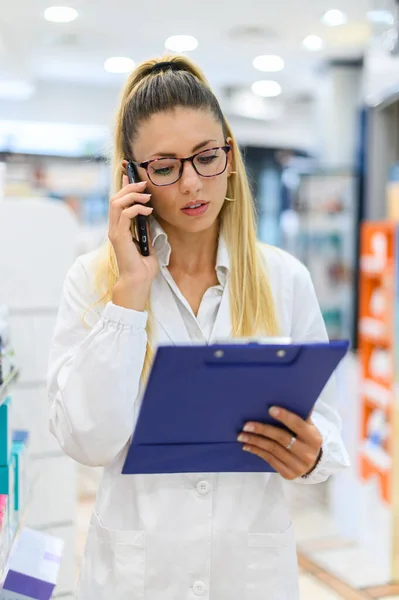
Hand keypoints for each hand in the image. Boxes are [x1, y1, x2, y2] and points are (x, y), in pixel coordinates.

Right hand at [109, 175, 158, 310]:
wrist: (138, 281)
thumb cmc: (143, 267)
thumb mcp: (148, 242)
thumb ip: (145, 228)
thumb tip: (149, 214)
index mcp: (119, 229)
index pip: (118, 202)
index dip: (123, 187)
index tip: (131, 175)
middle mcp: (114, 228)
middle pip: (115, 198)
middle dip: (129, 187)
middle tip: (144, 183)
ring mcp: (115, 232)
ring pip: (116, 203)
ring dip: (132, 195)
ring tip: (147, 196)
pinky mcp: (119, 237)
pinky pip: (125, 215)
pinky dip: (137, 209)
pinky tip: (148, 211)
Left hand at [237, 407, 322, 479]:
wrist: (313, 464)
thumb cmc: (306, 439)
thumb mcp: (308, 428)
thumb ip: (300, 415)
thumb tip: (291, 396)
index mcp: (313, 438)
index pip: (298, 425)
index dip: (284, 416)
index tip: (270, 409)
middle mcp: (307, 453)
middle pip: (281, 438)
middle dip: (262, 430)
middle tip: (246, 425)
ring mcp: (297, 465)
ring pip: (272, 450)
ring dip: (255, 441)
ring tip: (242, 435)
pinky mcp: (288, 474)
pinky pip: (269, 460)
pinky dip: (257, 451)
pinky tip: (247, 446)